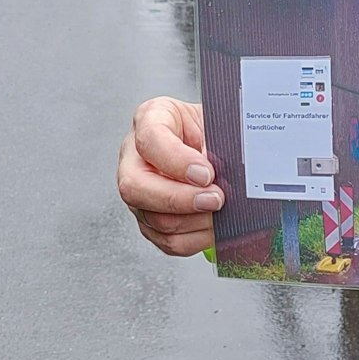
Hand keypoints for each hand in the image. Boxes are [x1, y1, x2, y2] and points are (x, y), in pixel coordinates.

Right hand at [117, 97, 224, 256]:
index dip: (177, 160)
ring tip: (221, 213)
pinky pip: (166, 240)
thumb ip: (217, 141)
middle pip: (135, 187)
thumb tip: (224, 173)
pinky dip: (194, 238)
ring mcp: (138, 190)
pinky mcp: (149, 218)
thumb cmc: (210, 126)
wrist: (211, 140)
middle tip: (216, 199)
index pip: (150, 139)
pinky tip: (213, 227)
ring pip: (153, 218)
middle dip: (180, 199)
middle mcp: (134, 157)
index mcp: (150, 119)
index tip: (207, 173)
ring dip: (193, 221)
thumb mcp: (215, 120)